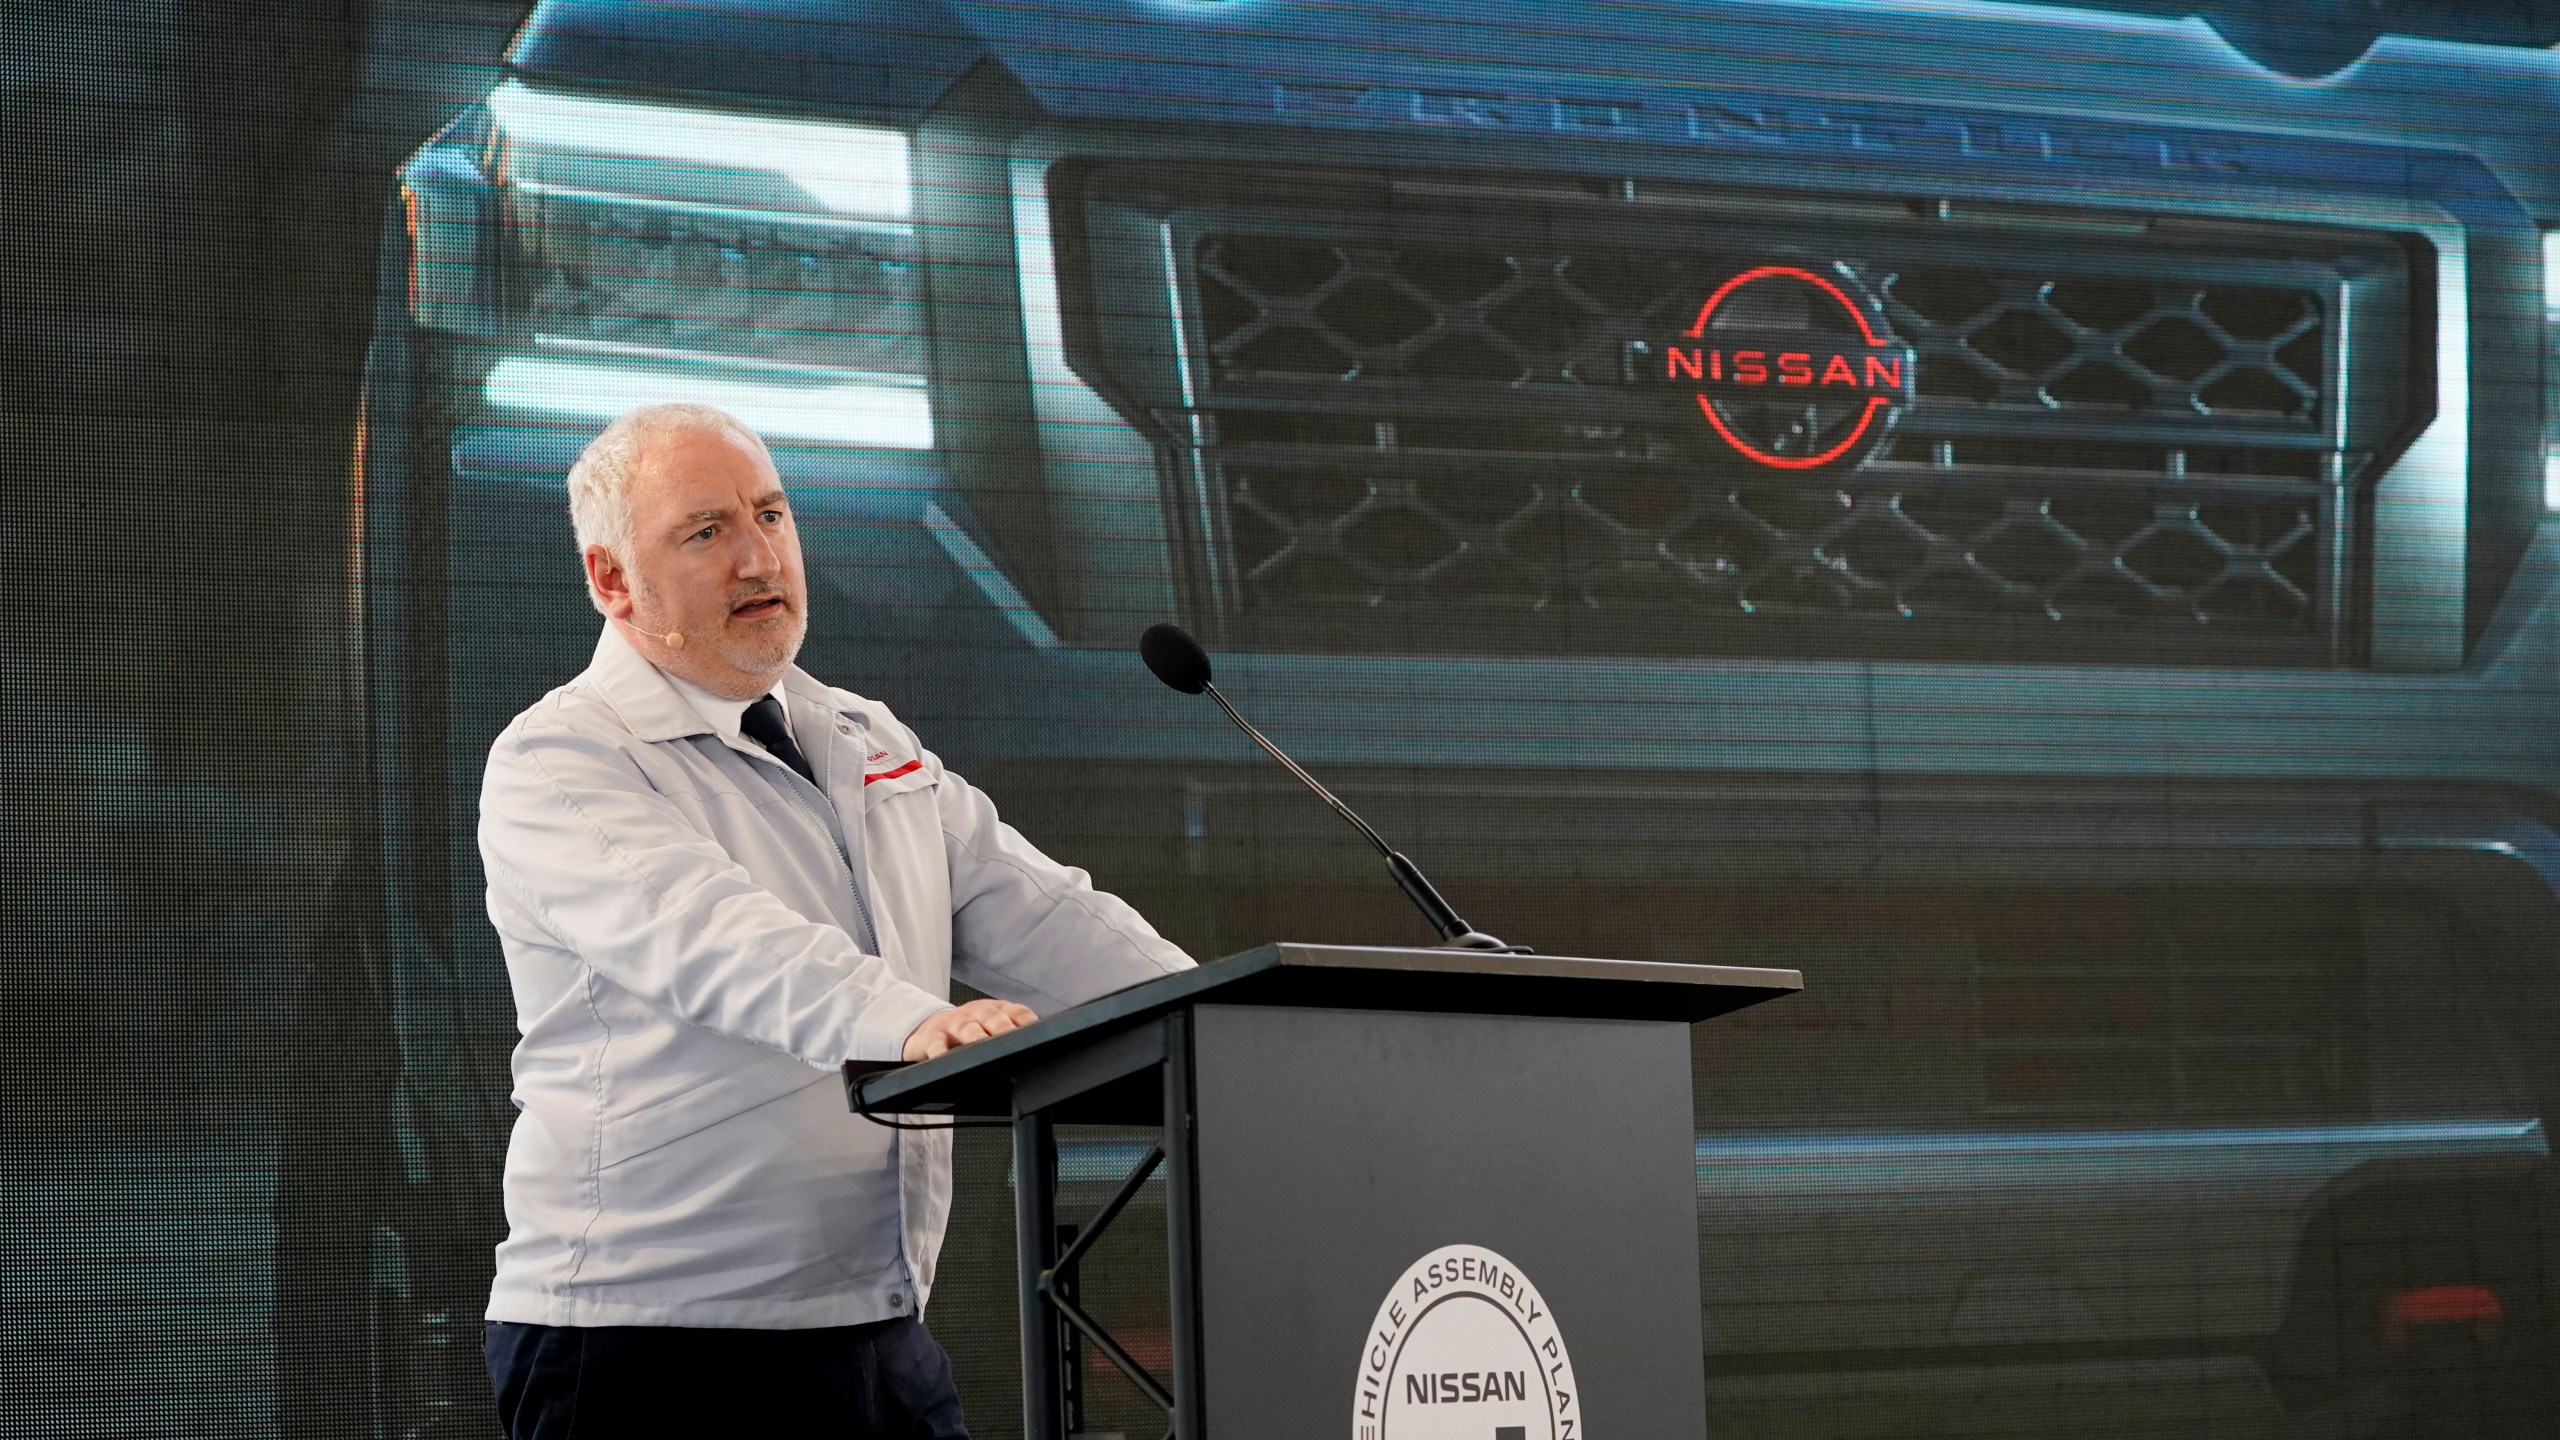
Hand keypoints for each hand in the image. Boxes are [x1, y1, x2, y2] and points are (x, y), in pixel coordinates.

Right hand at [903, 998, 1038, 1061]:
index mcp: (997, 1010)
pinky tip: (943, 1057)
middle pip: (993, 1017)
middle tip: (1012, 1043)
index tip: (1038, 1035)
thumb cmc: (969, 1032)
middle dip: (1004, 1028)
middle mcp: (978, 1012)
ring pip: (967, 1027)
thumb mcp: (991, 1030)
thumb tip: (1042, 1053)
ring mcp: (955, 1022)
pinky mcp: (933, 1036)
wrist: (929, 1029)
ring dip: (975, 1036)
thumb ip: (1011, 1038)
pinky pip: (936, 1043)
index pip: (1018, 1012)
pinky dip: (939, 1051)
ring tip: (981, 1047)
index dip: (1028, 1022)